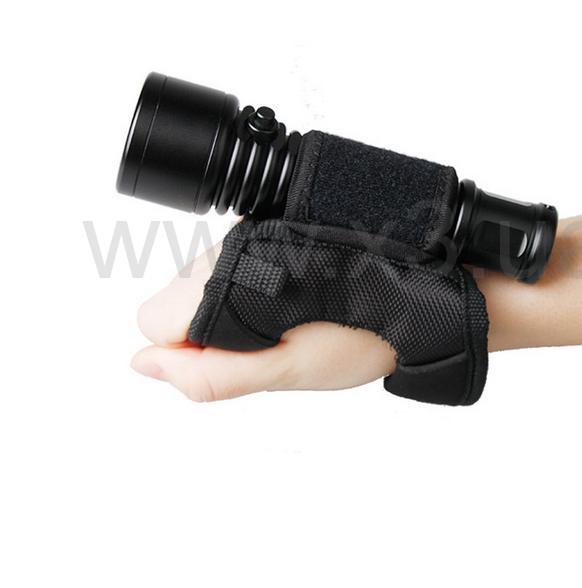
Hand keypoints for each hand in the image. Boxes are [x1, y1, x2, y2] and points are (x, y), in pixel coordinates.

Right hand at [131, 243, 396, 401]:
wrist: (418, 287)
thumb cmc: (359, 333)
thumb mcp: (285, 369)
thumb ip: (210, 372)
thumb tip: (142, 364)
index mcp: (222, 278)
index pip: (151, 321)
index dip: (190, 351)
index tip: (243, 354)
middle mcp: (226, 245)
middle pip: (176, 301)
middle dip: (212, 330)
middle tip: (275, 339)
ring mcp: (245, 233)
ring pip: (204, 286)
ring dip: (235, 311)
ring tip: (292, 318)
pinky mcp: (265, 229)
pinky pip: (233, 270)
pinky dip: (253, 292)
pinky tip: (296, 298)